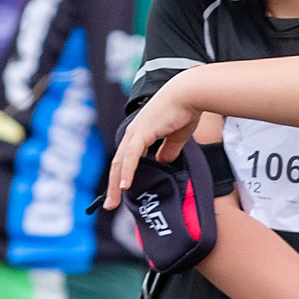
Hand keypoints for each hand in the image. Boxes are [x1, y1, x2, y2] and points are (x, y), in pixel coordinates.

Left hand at [102, 75, 206, 211]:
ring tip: (113, 202)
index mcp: (140, 134)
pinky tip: (125, 186)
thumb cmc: (185, 111)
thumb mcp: (176, 138)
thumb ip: (168, 151)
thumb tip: (162, 162)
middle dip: (113, 186)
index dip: (123, 177)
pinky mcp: (142, 133)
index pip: (126, 160)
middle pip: (119, 165)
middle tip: (110, 205)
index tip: (122, 194)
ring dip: (116, 184)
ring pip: (121, 163)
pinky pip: (132, 156)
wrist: (189, 94)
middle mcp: (133, 134)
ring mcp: (135, 133)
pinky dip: (128, 172)